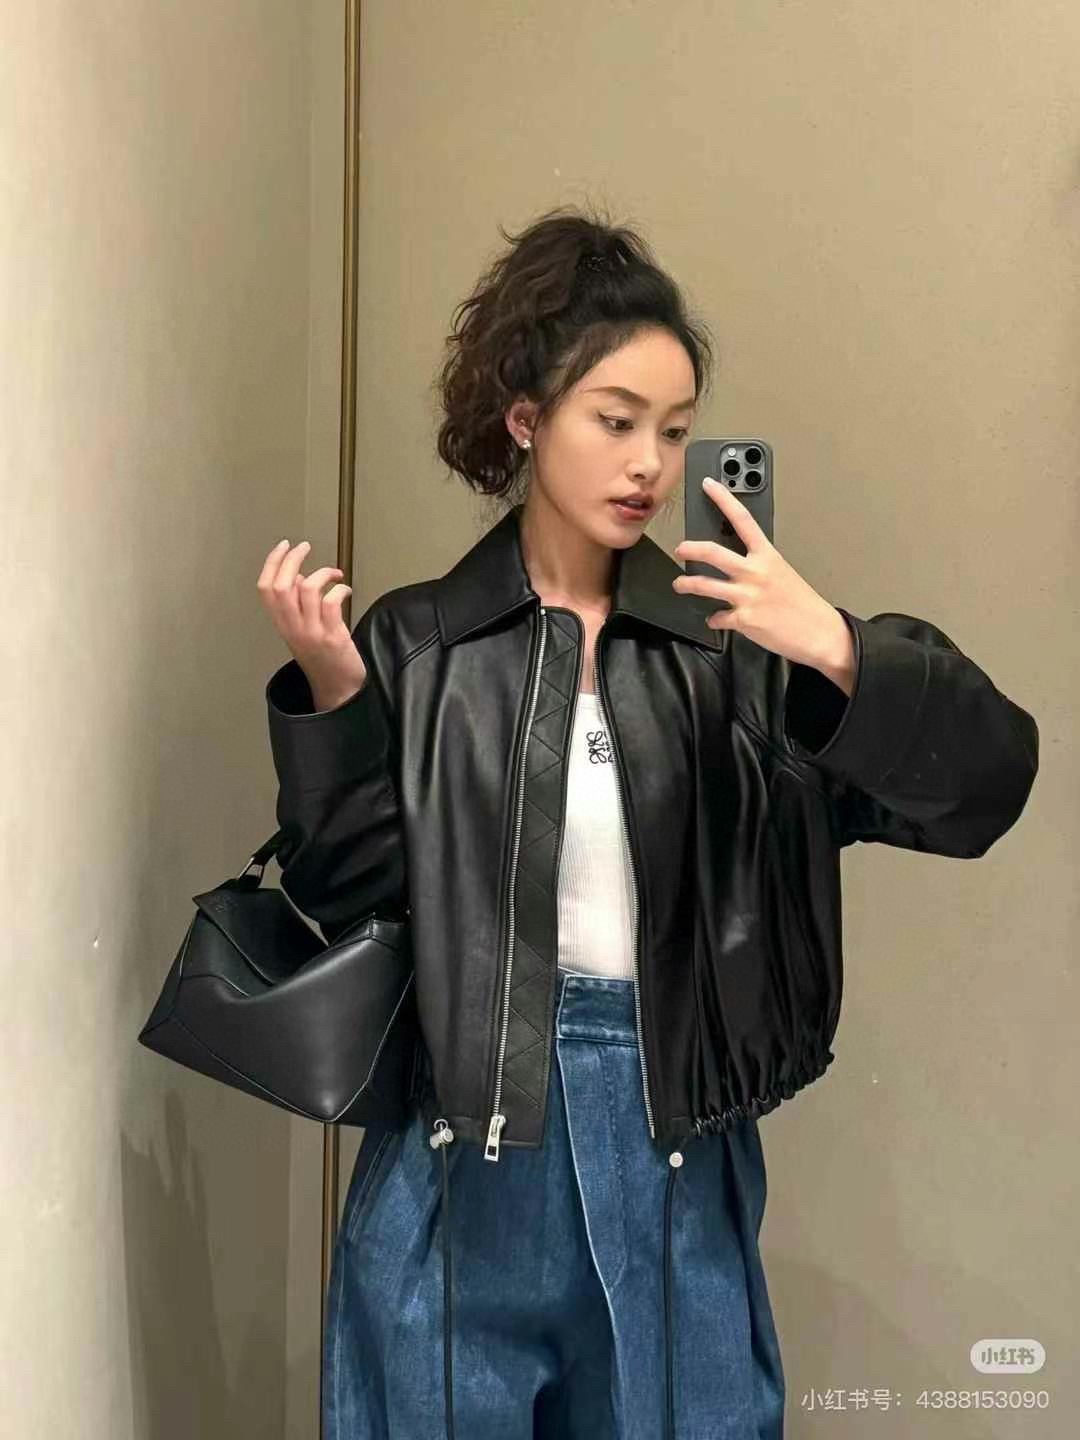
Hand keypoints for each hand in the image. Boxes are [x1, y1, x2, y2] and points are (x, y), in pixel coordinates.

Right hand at [256, 539, 366, 704]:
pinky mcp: (333, 637)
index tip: (283, 546)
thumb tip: (297, 574)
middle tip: (305, 547)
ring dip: (322, 572)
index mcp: (282, 625)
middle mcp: (292, 628)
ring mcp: (312, 633)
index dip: (272, 563)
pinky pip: (331, 602)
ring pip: (307, 590)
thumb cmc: (324, 657)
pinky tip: (345, 589)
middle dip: (292, 559)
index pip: (266, 589)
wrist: (338, 690)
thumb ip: (297, 603)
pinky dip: (339, 589)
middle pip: (282, 586)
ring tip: (334, 573)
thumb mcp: (301, 630)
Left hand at [671, 479, 853, 675]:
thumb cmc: (803, 603)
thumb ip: (758, 565)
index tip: (709, 485)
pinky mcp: (744, 619)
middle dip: (691, 548)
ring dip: (687, 584)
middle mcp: (755, 572)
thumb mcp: (782, 572)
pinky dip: (714, 619)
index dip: (723, 499)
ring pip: (705, 585)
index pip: (742, 519)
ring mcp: (748, 596)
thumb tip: (737, 563)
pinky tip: (715, 619)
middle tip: (680, 548)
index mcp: (767, 555)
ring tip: (680, 584)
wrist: (820, 632)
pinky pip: (718, 617)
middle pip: (713, 552)